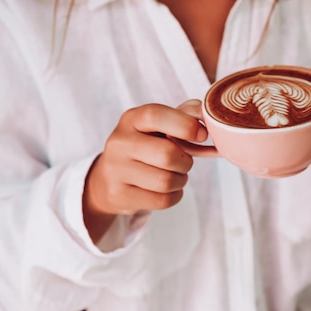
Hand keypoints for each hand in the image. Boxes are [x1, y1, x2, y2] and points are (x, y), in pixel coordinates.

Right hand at [83, 101, 206, 241]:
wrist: (108, 179)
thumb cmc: (144, 147)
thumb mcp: (157, 127)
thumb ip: (182, 116)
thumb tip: (202, 110)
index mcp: (131, 119)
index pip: (155, 115)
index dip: (184, 125)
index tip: (202, 135)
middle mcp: (119, 142)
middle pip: (167, 154)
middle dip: (185, 161)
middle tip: (184, 162)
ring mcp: (116, 170)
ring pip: (166, 181)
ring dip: (180, 180)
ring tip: (175, 176)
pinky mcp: (119, 196)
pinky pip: (162, 200)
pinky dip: (174, 196)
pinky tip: (167, 190)